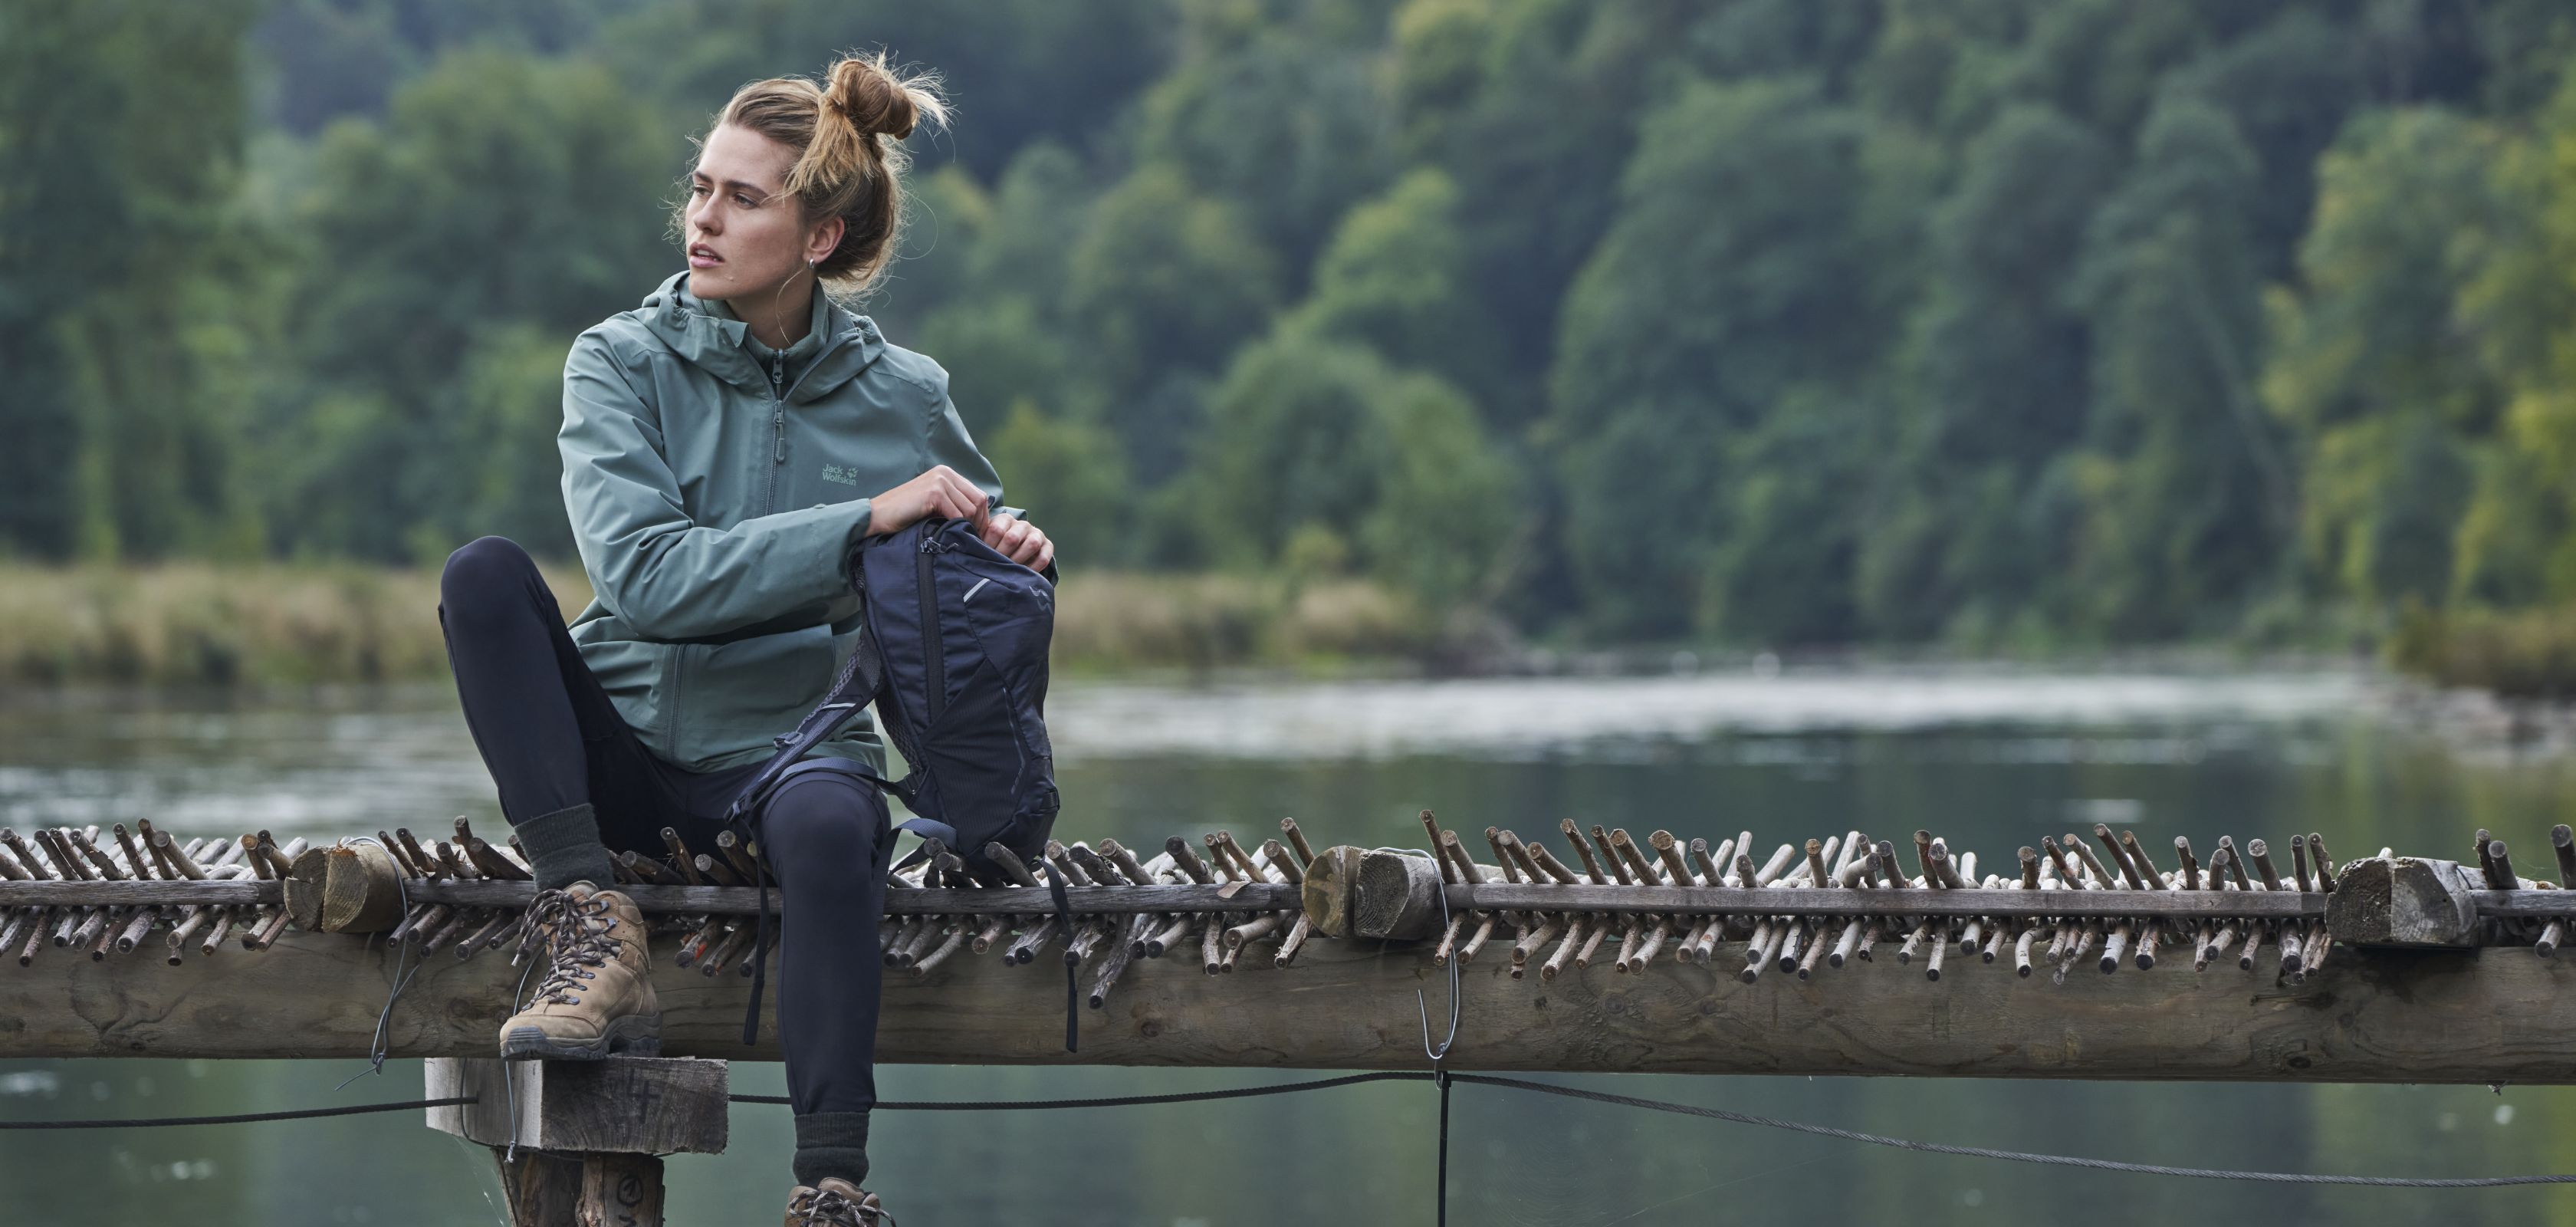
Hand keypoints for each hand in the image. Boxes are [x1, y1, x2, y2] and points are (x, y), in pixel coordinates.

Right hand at [868, 465, 990, 534]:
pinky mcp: (934, 492)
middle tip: (973, 539)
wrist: (878, 515)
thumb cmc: (905, 514)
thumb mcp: (934, 504)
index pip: (979, 495)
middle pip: (979, 500)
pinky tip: (949, 535)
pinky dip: (957, 527)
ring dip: (968, 526)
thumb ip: (953, 503)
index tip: (977, 533)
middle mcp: (945, 473)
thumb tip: (980, 518)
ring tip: (960, 538)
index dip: (982, 517)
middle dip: (979, 522)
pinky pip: (958, 514)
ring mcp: (940, 481)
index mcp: (947, 474)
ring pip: (971, 509)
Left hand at [980, 513, 1054, 571]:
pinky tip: (1022, 574)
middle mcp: (1022, 524)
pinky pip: (1043, 557)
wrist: (1015, 552)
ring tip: (1008, 570)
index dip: (988, 546)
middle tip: (995, 565)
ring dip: (1018, 560)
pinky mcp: (1048, 546)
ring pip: (1031, 544)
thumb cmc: (994, 547)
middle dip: (1002, 555)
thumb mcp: (984, 540)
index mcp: (1004, 519)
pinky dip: (1033, 568)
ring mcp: (1036, 534)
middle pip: (1013, 537)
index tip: (983, 556)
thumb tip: (963, 545)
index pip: (996, 530)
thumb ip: (976, 540)